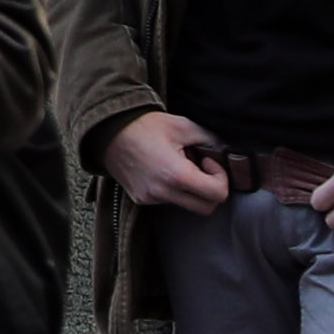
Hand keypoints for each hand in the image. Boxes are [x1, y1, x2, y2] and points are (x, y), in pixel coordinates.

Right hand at [104, 113, 229, 212]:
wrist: (107, 131)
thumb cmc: (144, 125)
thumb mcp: (182, 125)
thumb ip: (210, 139)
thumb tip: (226, 150)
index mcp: (176, 175)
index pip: (217, 195)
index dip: (221, 178)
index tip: (209, 161)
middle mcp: (163, 192)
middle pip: (206, 208)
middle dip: (211, 190)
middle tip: (202, 168)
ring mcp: (150, 199)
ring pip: (187, 206)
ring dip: (192, 190)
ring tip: (179, 165)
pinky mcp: (141, 200)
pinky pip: (168, 201)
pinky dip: (174, 190)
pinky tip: (164, 170)